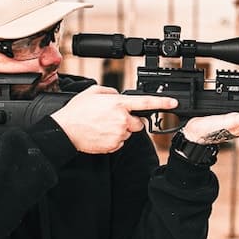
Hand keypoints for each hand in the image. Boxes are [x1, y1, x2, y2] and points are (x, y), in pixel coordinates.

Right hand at [50, 86, 177, 153]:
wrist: (65, 130)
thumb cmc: (77, 111)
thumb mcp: (93, 92)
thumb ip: (111, 92)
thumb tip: (120, 96)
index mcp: (118, 104)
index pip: (146, 103)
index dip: (162, 103)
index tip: (173, 103)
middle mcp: (121, 119)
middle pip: (138, 123)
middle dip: (130, 120)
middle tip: (113, 118)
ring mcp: (119, 134)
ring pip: (128, 133)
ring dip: (120, 130)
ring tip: (102, 126)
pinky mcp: (114, 146)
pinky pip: (120, 142)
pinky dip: (114, 139)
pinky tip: (101, 134)